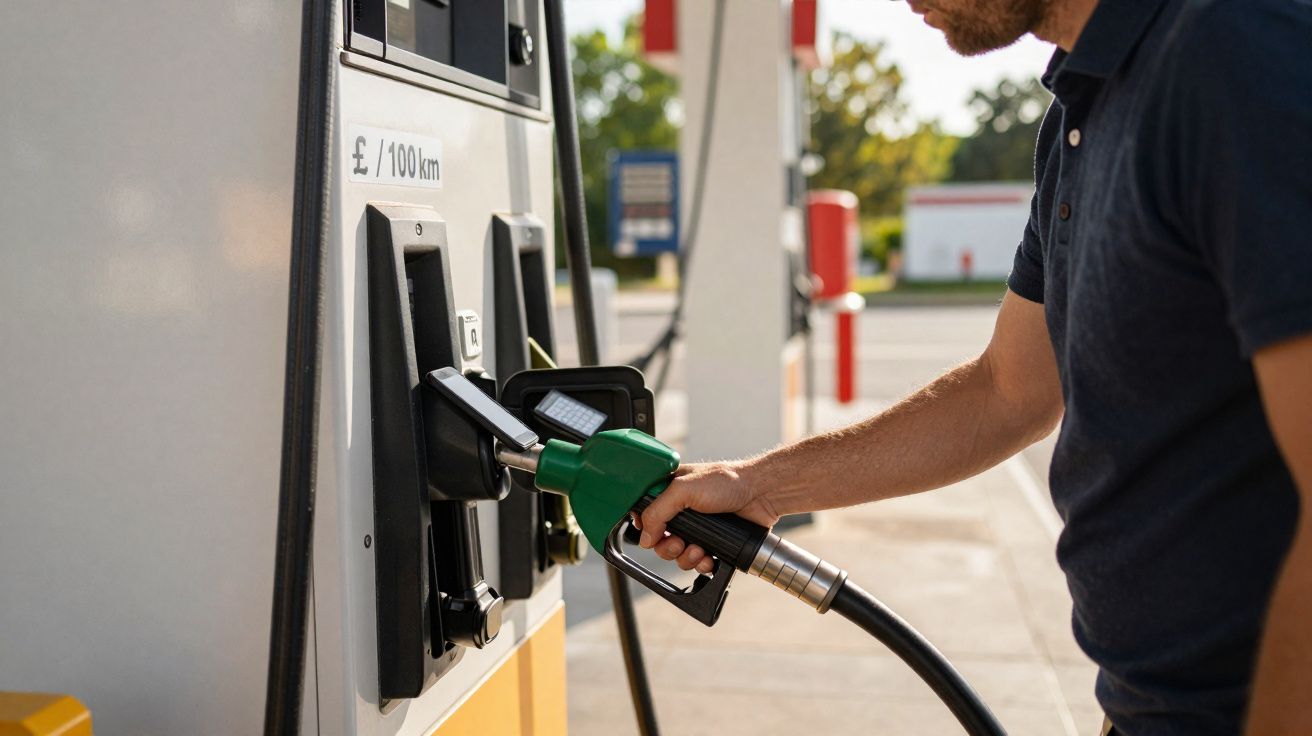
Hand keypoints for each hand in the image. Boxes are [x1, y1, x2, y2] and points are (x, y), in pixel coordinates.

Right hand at [634, 461, 779, 574]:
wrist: (761, 495)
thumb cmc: (727, 482)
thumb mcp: (683, 489)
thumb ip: (658, 511)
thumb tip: (644, 538)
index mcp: (670, 491)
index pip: (645, 514)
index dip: (645, 528)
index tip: (652, 534)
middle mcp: (681, 510)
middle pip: (659, 540)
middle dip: (668, 547)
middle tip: (679, 543)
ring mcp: (697, 528)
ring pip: (677, 554)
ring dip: (685, 557)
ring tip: (699, 551)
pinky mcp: (712, 542)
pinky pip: (697, 562)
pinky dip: (701, 564)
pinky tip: (709, 558)